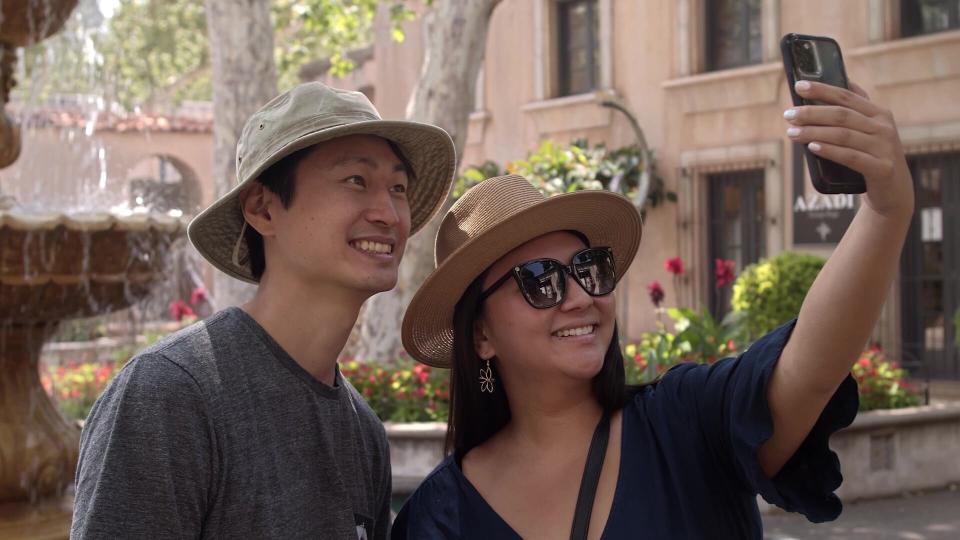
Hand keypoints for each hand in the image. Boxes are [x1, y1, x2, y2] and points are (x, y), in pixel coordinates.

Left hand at [784, 80, 913, 221]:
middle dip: (812, 113)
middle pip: (842, 115)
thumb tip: (844, 82)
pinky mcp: (881, 168)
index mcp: (879, 114)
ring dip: (814, 132)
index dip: (822, 90)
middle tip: (788, 115)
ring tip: (791, 133)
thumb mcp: (870, 131)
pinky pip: (850, 157)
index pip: (847, 97)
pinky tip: (812, 147)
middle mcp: (884, 128)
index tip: (799, 86)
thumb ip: (859, 109)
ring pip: (843, 135)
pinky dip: (830, 151)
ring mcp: (884, 148)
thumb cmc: (874, 157)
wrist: (895, 191)